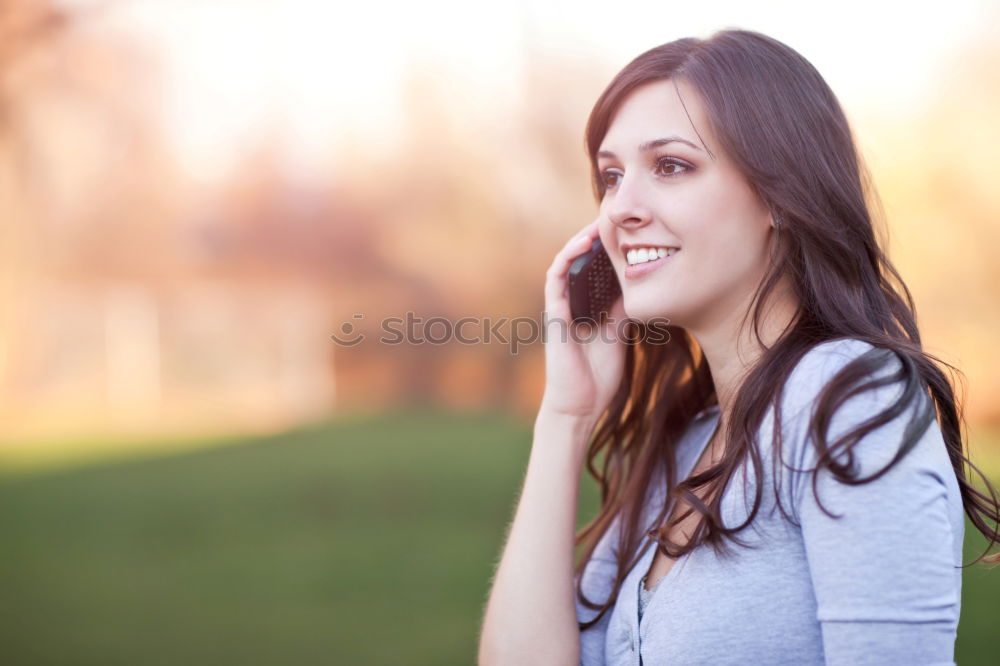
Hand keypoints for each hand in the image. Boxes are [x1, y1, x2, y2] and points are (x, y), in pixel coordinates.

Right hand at [538, 219, 628, 426]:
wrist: (580, 407)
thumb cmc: (597, 377)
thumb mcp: (618, 336)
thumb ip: (622, 311)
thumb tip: (637, 286)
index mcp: (586, 309)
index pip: (593, 271)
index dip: (605, 251)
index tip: (624, 232)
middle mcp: (570, 305)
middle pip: (579, 263)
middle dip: (594, 240)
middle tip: (612, 219)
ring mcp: (560, 309)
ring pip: (565, 265)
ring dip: (578, 243)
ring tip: (596, 224)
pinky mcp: (553, 315)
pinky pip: (555, 280)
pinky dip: (566, 260)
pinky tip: (581, 245)